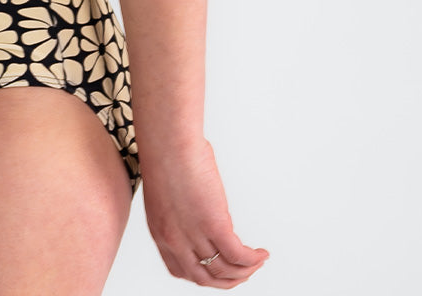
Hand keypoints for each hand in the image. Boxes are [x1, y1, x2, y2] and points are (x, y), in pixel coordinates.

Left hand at [139, 136, 268, 287]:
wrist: (167, 140)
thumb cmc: (164, 153)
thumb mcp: (164, 192)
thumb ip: (177, 209)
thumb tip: (196, 208)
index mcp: (160, 231)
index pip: (180, 269)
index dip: (201, 274)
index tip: (216, 269)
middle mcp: (175, 240)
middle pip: (204, 277)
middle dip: (226, 280)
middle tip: (242, 273)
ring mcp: (194, 234)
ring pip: (224, 271)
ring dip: (244, 272)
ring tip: (256, 263)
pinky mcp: (214, 224)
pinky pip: (238, 255)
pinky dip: (253, 259)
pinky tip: (261, 254)